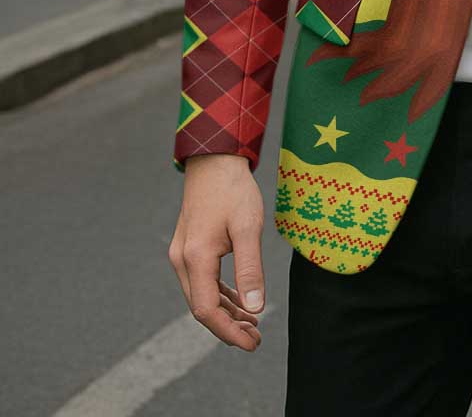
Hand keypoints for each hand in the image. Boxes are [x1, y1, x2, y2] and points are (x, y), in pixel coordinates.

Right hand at [168, 154, 265, 350]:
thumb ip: (251, 269)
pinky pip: (203, 280)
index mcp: (195, 258)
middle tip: (256, 339)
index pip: (207, 310)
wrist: (215, 161)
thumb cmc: (233, 191)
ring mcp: (182, 254)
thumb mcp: (249, 228)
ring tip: (252, 324)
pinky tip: (240, 301)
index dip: (229, 332)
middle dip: (229, 327)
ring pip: (202, 295)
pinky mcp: (189, 247)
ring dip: (226, 312)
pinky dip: (221, 295)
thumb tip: (256, 308)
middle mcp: (182, 260)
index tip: (252, 343)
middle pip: (202, 307)